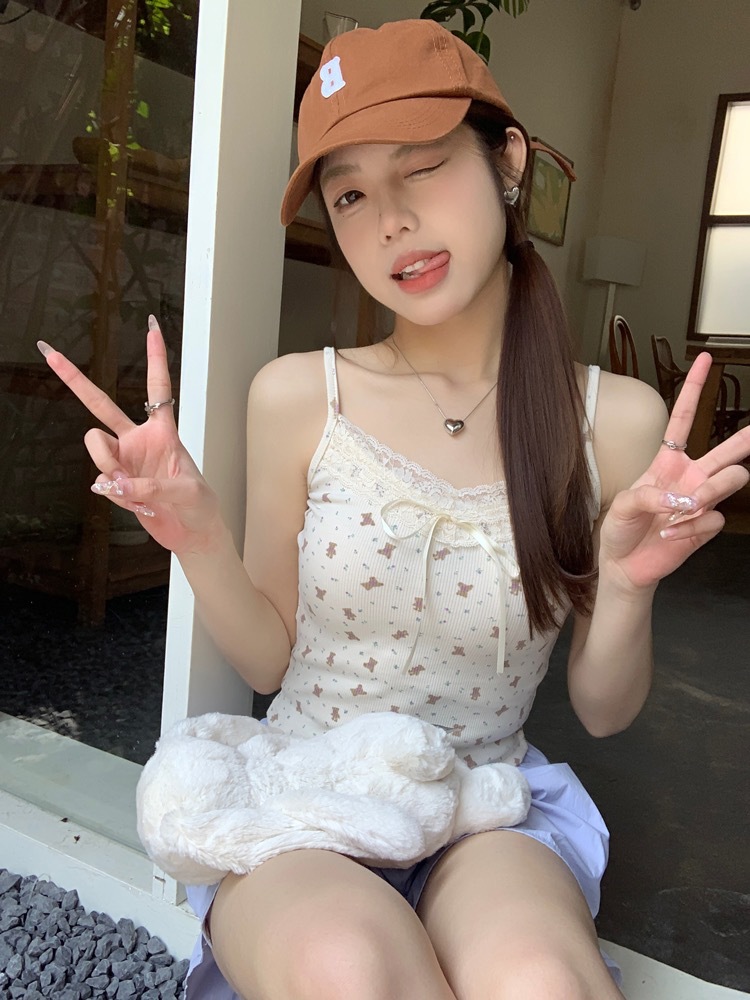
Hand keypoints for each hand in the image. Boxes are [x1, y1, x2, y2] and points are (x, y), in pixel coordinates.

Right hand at [39, 316, 222, 554]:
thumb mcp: (187, 491)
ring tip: (131, 489)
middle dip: (74, 379)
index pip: (158, 388)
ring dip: (108, 467)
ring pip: (95, 448)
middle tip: (49, 353)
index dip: (155, 359)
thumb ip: (153, 486)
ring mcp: (124, 460)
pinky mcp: (115, 483)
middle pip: (100, 404)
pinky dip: (118, 497)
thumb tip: (118, 483)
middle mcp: (138, 439)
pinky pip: (102, 482)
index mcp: (163, 431)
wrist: (192, 532)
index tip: (151, 328)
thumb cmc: (199, 505)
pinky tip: (138, 505)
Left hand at [599, 353, 749, 591]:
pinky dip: (692, 527)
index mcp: (667, 461)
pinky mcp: (706, 525)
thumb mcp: (622, 505)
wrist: (624, 565)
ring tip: (687, 506)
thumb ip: (648, 497)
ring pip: (731, 480)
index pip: (683, 418)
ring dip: (711, 491)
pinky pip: (713, 518)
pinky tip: (673, 534)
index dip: (694, 389)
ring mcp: (701, 500)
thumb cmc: (620, 530)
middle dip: (745, 438)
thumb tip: (679, 500)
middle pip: (728, 450)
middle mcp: (690, 476)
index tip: (704, 358)